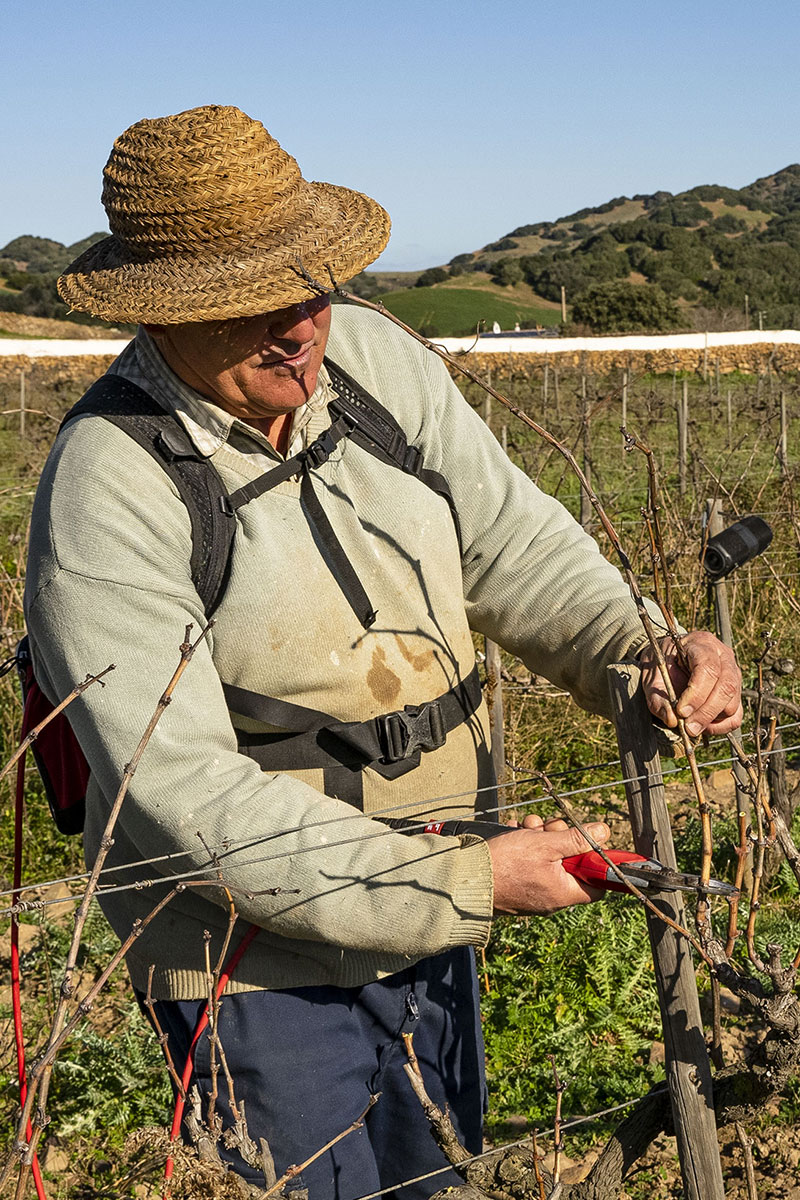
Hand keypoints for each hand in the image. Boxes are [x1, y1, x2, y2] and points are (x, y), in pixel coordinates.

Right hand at [489, 813, 609, 914]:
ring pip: (549, 860)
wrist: (466, 878)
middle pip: (570, 865)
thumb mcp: (544, 844)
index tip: (586, 842)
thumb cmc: (505, 864)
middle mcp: (551, 899)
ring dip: (541, 838)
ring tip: (527, 826)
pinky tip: (516, 832)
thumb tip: (603, 832)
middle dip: (561, 839)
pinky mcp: (519, 887)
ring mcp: (534, 894)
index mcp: (563, 893)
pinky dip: (527, 846)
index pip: (596, 884)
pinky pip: (531, 865)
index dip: (594, 860)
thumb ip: (576, 839)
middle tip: (548, 827)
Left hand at [639, 630, 741, 736]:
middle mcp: (723, 656)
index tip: (681, 711)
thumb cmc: (661, 665)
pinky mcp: (736, 692)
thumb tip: (672, 720)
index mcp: (701, 644)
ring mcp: (733, 673)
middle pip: (726, 686)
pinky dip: (721, 725)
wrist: (669, 659)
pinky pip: (736, 714)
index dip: (697, 694)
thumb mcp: (652, 677)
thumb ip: (657, 699)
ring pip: (733, 702)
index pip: (708, 668)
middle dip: (706, 712)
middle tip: (688, 728)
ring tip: (691, 725)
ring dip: (712, 719)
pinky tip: (703, 726)